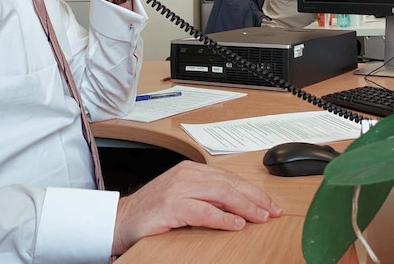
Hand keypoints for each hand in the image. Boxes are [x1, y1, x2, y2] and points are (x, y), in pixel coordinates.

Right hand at [111, 160, 281, 254]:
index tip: (269, 203)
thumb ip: (207, 196)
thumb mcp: (184, 197)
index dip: (253, 191)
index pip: (230, 178)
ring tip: (260, 217)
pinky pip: (203, 211)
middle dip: (255, 198)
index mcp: (191, 170)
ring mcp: (178, 189)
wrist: (121, 219)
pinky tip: (236, 224)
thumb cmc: (153, 211)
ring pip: (221, 194)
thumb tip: (239, 206)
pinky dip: (222, 218)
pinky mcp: (171, 206)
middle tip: (272, 211)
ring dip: (245, 206)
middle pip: (230, 183)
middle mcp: (186, 175)